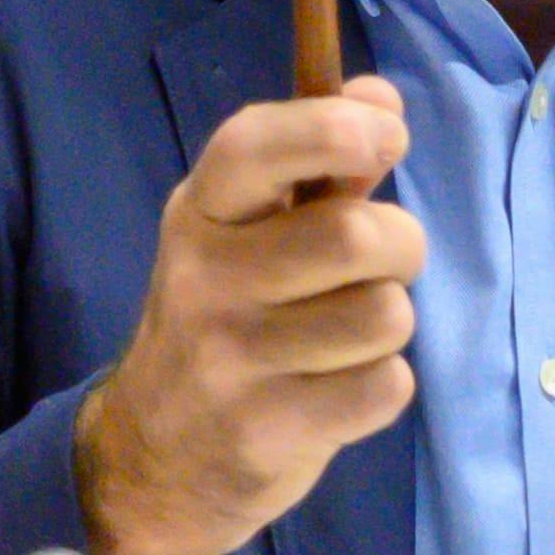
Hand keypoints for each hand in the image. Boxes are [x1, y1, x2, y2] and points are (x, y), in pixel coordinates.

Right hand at [72, 80, 426, 554]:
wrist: (154, 455)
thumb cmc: (224, 317)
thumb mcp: (246, 232)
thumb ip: (319, 164)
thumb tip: (381, 99)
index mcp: (201, 214)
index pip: (253, 145)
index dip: (331, 129)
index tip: (388, 137)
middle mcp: (205, 280)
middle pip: (354, 237)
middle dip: (400, 246)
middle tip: (380, 265)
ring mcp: (231, 360)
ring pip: (383, 315)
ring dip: (388, 323)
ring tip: (347, 334)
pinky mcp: (267, 431)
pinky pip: (386, 386)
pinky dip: (382, 385)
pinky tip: (338, 389)